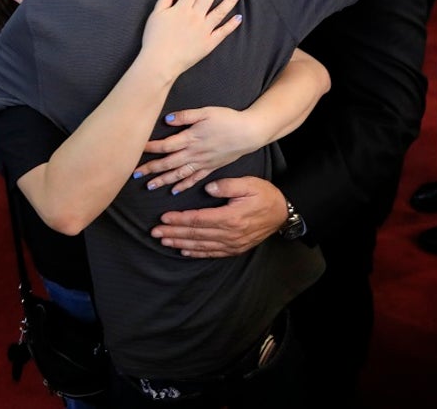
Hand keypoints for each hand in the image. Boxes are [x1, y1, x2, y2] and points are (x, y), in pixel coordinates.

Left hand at [134, 106, 256, 192]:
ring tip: (148, 186)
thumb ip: (186, 116)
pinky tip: (173, 191)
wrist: (249, 132)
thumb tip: (167, 119)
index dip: (149, 148)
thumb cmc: (228, 119)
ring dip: (162, 180)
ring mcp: (202, 163)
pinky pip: (194, 179)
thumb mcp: (206, 111)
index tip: (135, 149)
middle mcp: (194, 153)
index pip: (165, 145)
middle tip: (133, 174)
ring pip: (178, 174)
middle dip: (150, 169)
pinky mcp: (210, 168)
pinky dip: (183, 185)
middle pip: (168, 163)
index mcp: (191, 138)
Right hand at [139, 0, 242, 81]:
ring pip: (220, 11)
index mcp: (181, 8)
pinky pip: (222, 32)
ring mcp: (204, 30)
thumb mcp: (155, 15)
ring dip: (230, 0)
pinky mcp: (208, 43)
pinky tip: (239, 17)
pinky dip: (231, 25)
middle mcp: (195, 16)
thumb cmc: (154, 39)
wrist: (160, 63)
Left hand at [150, 176, 287, 256]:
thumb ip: (227, 186)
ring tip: (164, 241)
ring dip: (180, 243)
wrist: (282, 213)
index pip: (198, 220)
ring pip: (201, 245)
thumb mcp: (248, 184)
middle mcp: (229, 234)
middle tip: (155, 232)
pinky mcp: (235, 249)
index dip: (179, 219)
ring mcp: (232, 244)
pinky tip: (183, 250)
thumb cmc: (264, 195)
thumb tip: (208, 189)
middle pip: (195, 234)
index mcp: (231, 218)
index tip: (163, 218)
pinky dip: (196, 252)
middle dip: (173, 232)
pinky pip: (212, 252)